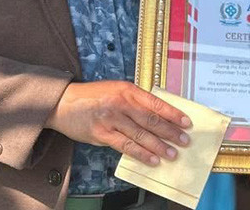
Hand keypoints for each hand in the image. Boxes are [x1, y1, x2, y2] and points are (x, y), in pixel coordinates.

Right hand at [46, 81, 190, 165]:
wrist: (63, 103)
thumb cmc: (91, 97)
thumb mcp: (115, 90)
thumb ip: (134, 100)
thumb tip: (158, 115)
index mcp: (127, 90)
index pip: (156, 103)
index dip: (173, 114)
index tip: (186, 122)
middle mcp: (121, 103)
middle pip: (152, 120)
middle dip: (171, 132)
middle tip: (184, 140)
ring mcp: (112, 119)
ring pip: (141, 134)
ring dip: (159, 146)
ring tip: (172, 153)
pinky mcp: (103, 133)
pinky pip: (126, 146)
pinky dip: (142, 154)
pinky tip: (153, 159)